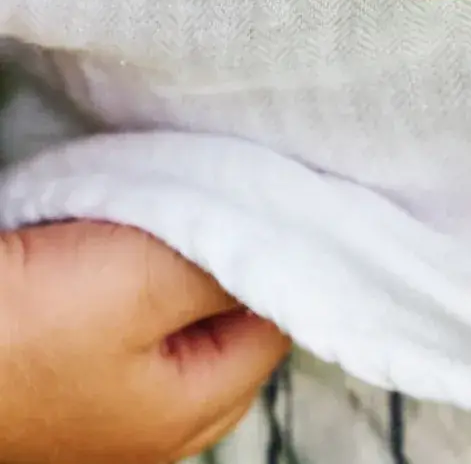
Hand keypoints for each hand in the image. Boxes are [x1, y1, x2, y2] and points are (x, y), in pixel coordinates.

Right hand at [0, 219, 289, 463]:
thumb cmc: (22, 327)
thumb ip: (232, 269)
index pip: (280, 321)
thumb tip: (289, 252)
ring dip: (170, 259)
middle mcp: (155, 424)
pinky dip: (121, 272)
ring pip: (173, 313)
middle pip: (230, 320)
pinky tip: (107, 241)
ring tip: (154, 216)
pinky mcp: (58, 373)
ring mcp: (102, 405)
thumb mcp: (149, 282)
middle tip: (211, 200)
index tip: (272, 200)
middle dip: (225, 256)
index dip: (279, 256)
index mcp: (194, 414)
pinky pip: (119, 316)